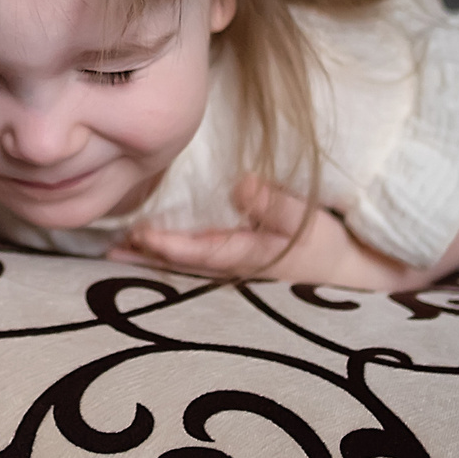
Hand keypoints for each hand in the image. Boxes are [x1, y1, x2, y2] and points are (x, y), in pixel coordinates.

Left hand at [111, 175, 414, 290]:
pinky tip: (149, 250)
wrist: (350, 273)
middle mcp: (233, 267)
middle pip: (181, 264)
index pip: (199, 251)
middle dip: (145, 257)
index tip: (139, 234)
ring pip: (184, 265)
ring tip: (115, 253)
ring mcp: (233, 269)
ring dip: (151, 259)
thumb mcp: (306, 219)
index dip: (168, 245)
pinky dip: (170, 256)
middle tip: (108, 251)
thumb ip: (274, 203)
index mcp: (247, 257)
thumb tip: (241, 184)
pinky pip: (195, 261)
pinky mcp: (237, 264)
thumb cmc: (327, 244)